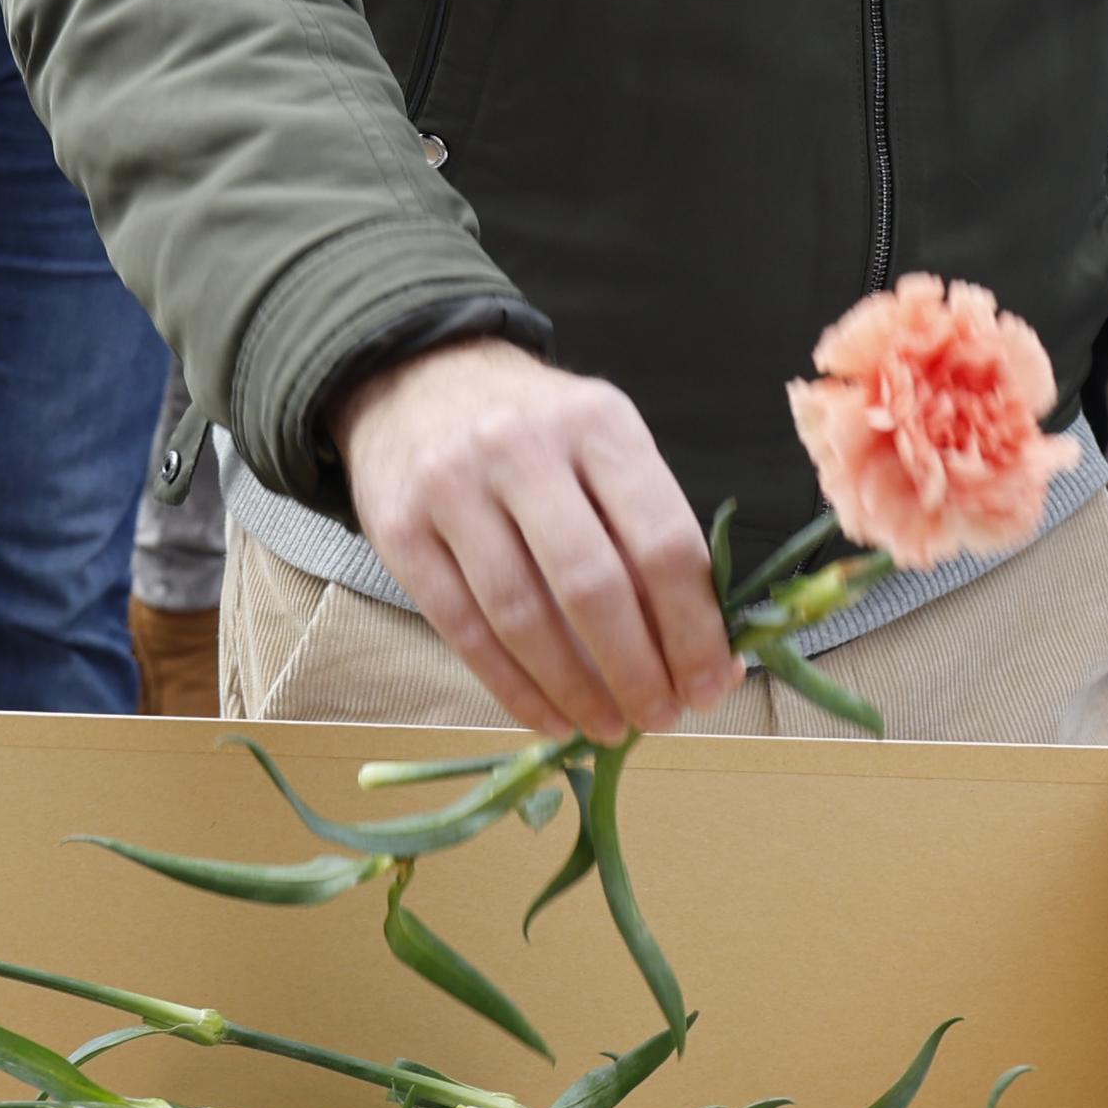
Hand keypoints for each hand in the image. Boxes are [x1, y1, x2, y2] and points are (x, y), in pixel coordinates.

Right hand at [335, 337, 732, 741]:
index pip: (662, 540)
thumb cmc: (536, 430)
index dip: (694, 627)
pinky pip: (464, 631)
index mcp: (598, 424)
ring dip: (576, 691)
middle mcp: (523, 449)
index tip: (710, 684)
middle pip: (593, 587)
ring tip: (610, 728)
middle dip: (637, 671)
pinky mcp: (397, 530)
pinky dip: (513, 689)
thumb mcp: (604, 446)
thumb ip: (649, 533)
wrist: (416, 379)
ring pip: (523, 618)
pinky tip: (548, 719)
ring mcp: (453, 487)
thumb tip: (706, 654)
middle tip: (662, 718)